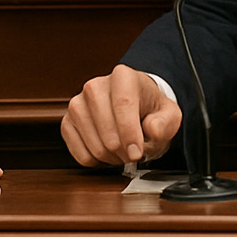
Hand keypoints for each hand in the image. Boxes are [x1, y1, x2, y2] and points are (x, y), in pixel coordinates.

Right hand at [61, 64, 181, 167]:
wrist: (132, 107)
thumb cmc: (149, 110)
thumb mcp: (168, 115)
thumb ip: (165, 122)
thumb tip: (152, 129)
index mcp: (122, 77)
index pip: (123, 104)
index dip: (130, 133)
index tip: (137, 153)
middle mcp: (95, 86)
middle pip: (107, 128)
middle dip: (123, 150)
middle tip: (134, 153)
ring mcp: (77, 103)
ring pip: (93, 142)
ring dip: (110, 157)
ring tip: (121, 152)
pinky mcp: (67, 121)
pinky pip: (79, 151)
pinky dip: (95, 160)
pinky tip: (105, 153)